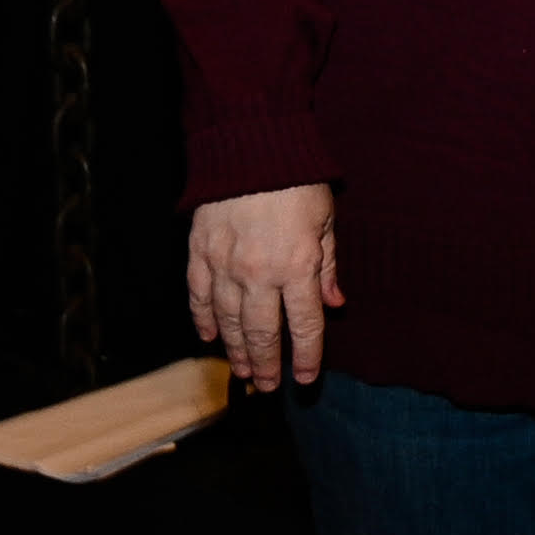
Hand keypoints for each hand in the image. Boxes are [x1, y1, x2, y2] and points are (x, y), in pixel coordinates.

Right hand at [187, 183, 343, 391]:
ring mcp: (224, 266)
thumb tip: (335, 305)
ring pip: (229, 321)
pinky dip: (204, 319)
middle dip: (267, 362)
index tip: (306, 378)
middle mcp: (259, 274)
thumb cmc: (298, 183)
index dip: (306, 355)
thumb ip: (328, 267)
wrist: (250, 149)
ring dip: (236, 349)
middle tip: (269, 385)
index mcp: (297, 266)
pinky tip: (209, 337)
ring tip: (243, 372)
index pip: (304, 324)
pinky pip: (200, 297)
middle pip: (262, 331)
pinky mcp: (199, 254)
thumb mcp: (326, 222)